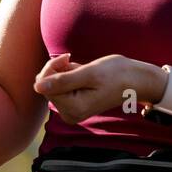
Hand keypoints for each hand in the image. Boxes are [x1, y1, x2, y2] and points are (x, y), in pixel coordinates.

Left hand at [33, 54, 159, 125]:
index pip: (44, 85)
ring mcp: (72, 111)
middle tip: (74, 60)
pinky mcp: (74, 106)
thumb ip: (62, 81)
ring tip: (83, 69)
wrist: (135, 80)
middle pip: (46, 86)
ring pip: (53, 85)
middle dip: (58, 69)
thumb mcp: (88, 73)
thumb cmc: (116, 74)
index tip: (68, 56)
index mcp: (73, 109)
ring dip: (64, 72)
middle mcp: (70, 114)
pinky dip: (69, 76)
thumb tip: (36, 87)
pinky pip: (61, 88)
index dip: (52, 67)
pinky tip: (82, 74)